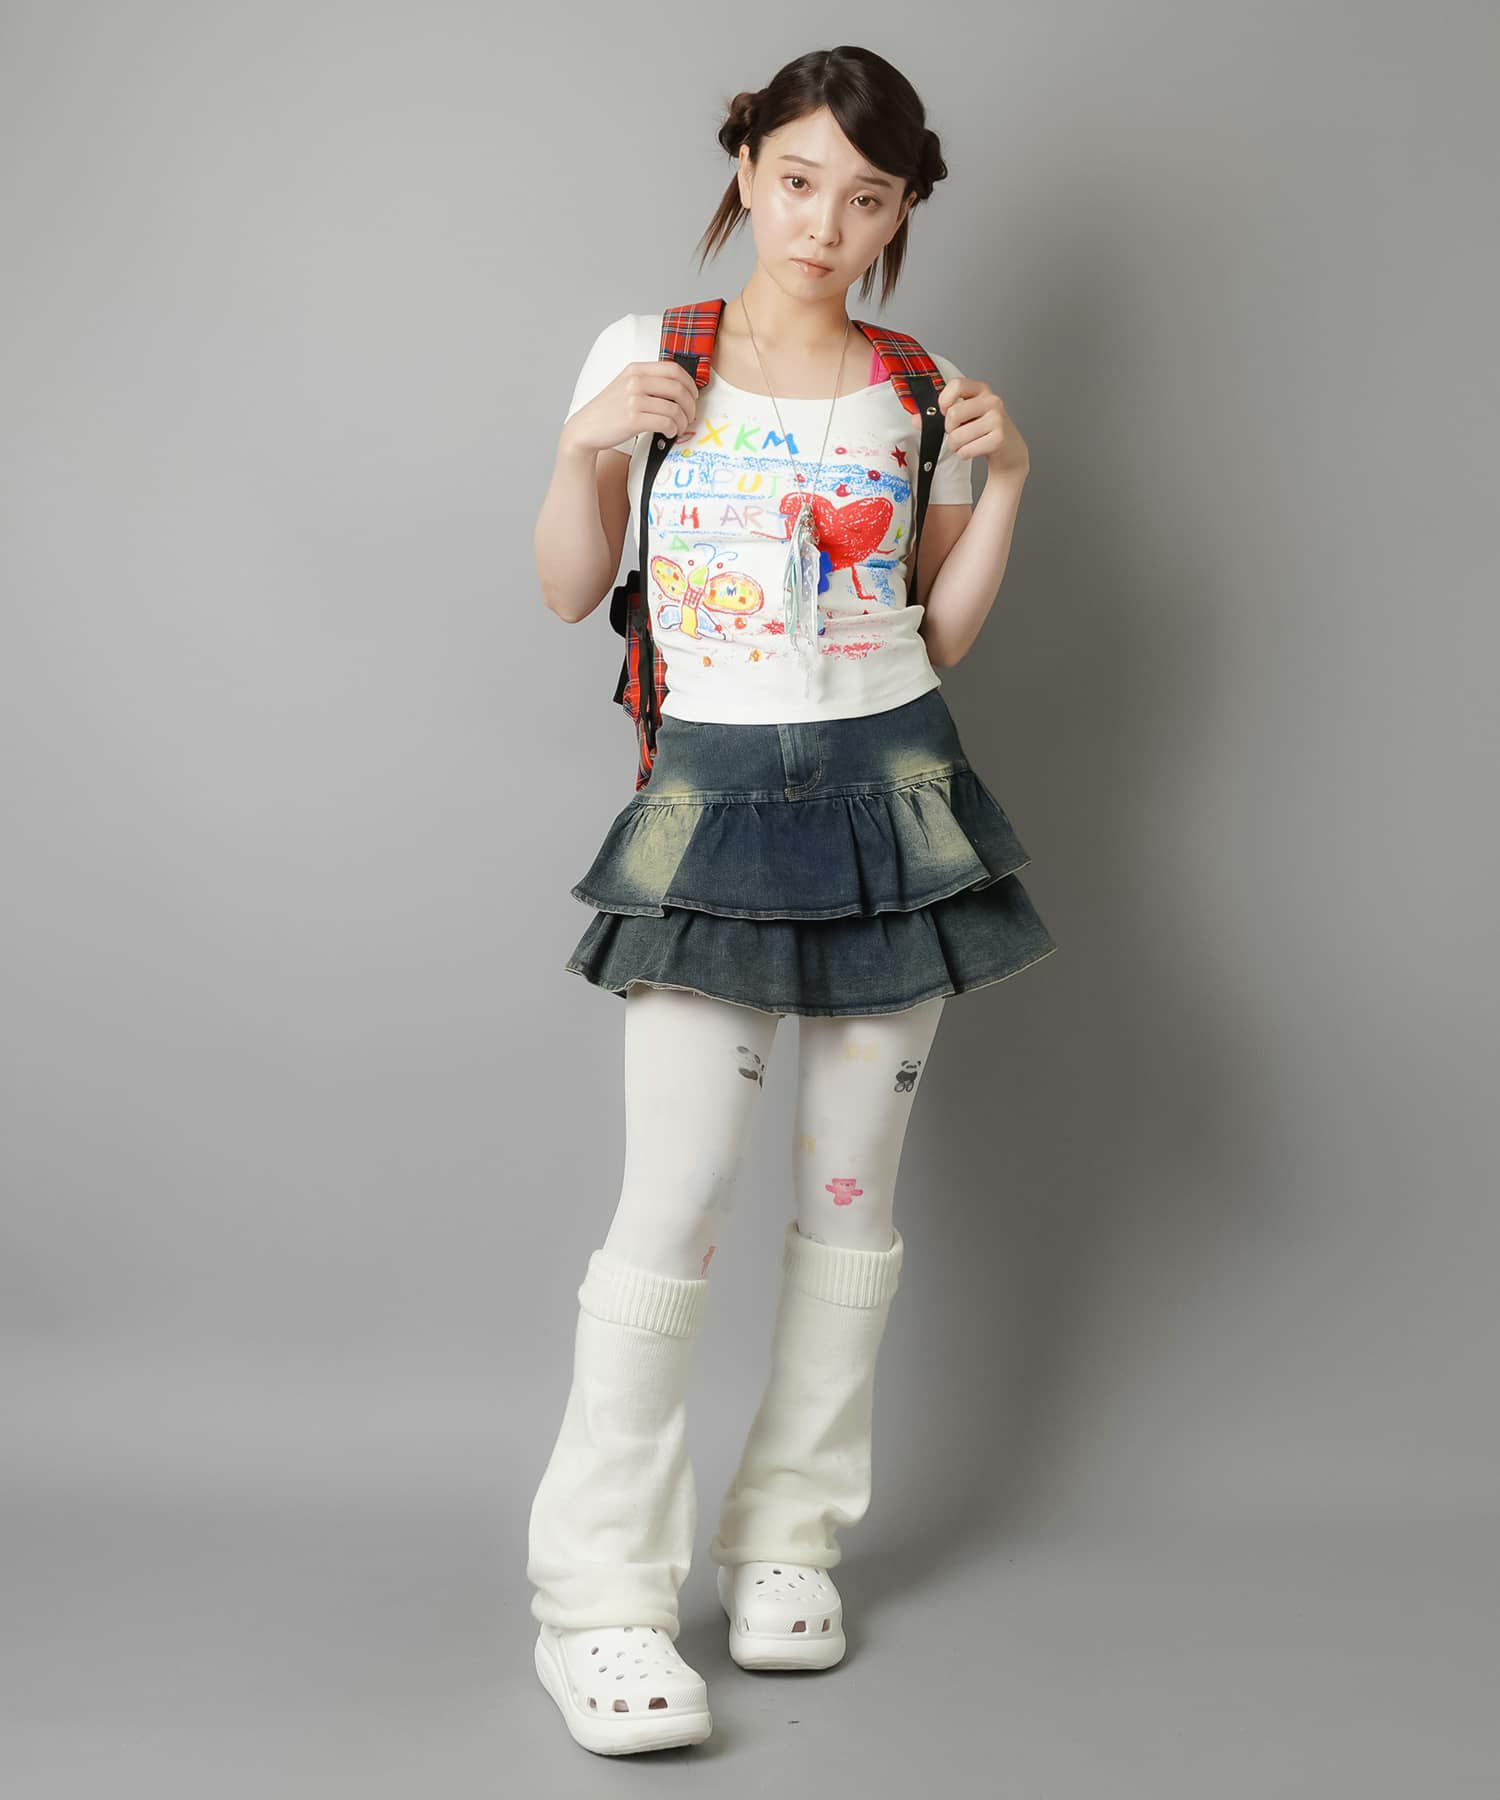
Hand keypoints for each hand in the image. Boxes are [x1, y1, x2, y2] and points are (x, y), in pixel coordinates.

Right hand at [560, 359, 699, 456]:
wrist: (586, 428)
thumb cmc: (609, 410)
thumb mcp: (626, 385)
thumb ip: (648, 381)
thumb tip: (679, 389)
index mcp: (636, 369)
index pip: (673, 369)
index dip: (690, 383)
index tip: (693, 395)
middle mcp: (635, 381)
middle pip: (678, 388)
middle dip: (690, 405)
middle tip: (690, 416)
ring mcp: (634, 400)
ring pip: (674, 408)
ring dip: (683, 421)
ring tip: (679, 428)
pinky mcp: (634, 419)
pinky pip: (666, 423)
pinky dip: (673, 430)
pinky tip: (669, 433)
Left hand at [938, 375, 1029, 478]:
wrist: (1009, 448)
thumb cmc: (983, 429)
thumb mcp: (963, 417)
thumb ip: (938, 416)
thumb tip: (915, 420)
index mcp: (980, 389)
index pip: (956, 385)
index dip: (944, 401)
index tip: (946, 412)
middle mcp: (991, 400)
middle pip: (953, 414)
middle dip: (949, 430)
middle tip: (956, 432)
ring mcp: (997, 418)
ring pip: (958, 436)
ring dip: (955, 446)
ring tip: (964, 444)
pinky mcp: (999, 438)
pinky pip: (967, 450)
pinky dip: (964, 454)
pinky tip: (972, 450)